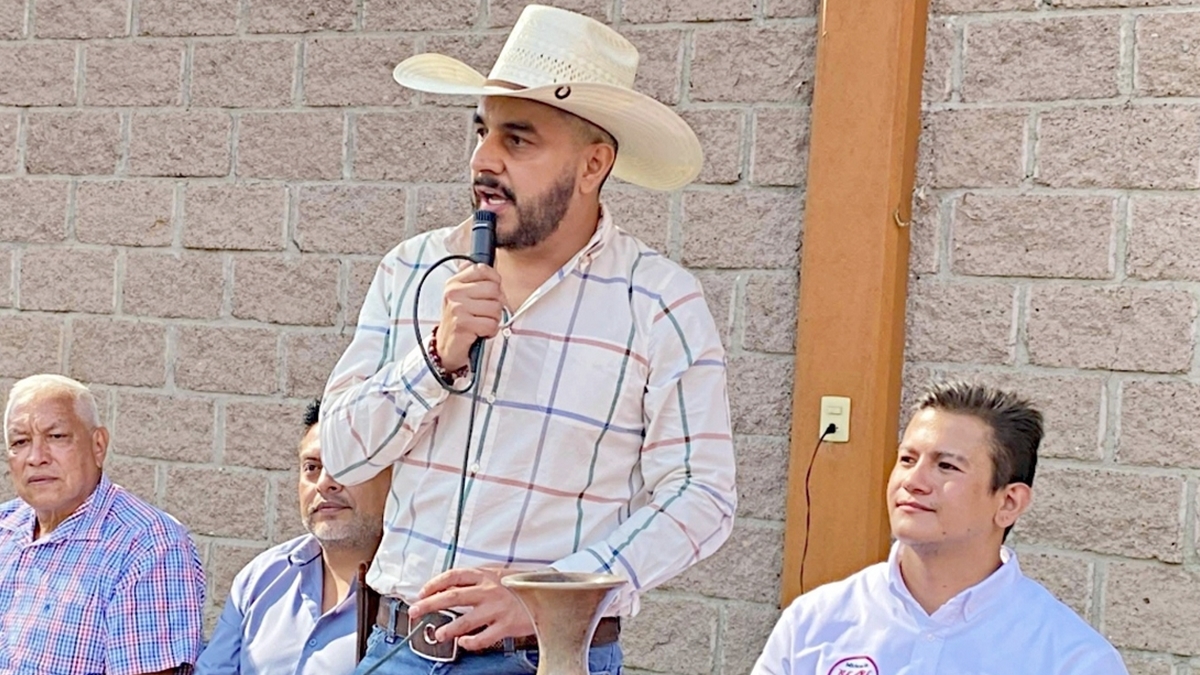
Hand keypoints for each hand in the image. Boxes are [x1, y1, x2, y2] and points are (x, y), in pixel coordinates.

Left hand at [407, 567, 534, 650]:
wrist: (553, 593)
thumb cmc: (523, 585)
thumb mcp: (501, 575)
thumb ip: (479, 580)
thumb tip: (450, 587)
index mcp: (487, 575)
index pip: (454, 576)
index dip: (434, 583)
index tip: (422, 592)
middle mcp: (489, 590)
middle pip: (452, 596)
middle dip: (429, 604)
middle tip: (414, 611)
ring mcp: (497, 609)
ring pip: (464, 620)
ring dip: (447, 629)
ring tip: (437, 634)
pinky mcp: (507, 625)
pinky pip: (482, 637)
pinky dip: (470, 641)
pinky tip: (463, 642)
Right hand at [438, 264, 502, 371]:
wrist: (446, 346)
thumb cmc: (460, 320)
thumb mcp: (463, 296)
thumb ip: (475, 281)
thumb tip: (491, 268)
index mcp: (454, 282)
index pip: (482, 269)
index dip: (494, 281)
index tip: (490, 293)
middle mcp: (453, 292)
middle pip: (494, 289)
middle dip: (496, 304)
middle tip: (486, 313)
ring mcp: (457, 308)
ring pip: (495, 308)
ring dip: (494, 320)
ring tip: (481, 323)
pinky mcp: (462, 324)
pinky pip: (491, 324)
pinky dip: (490, 331)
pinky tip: (480, 332)